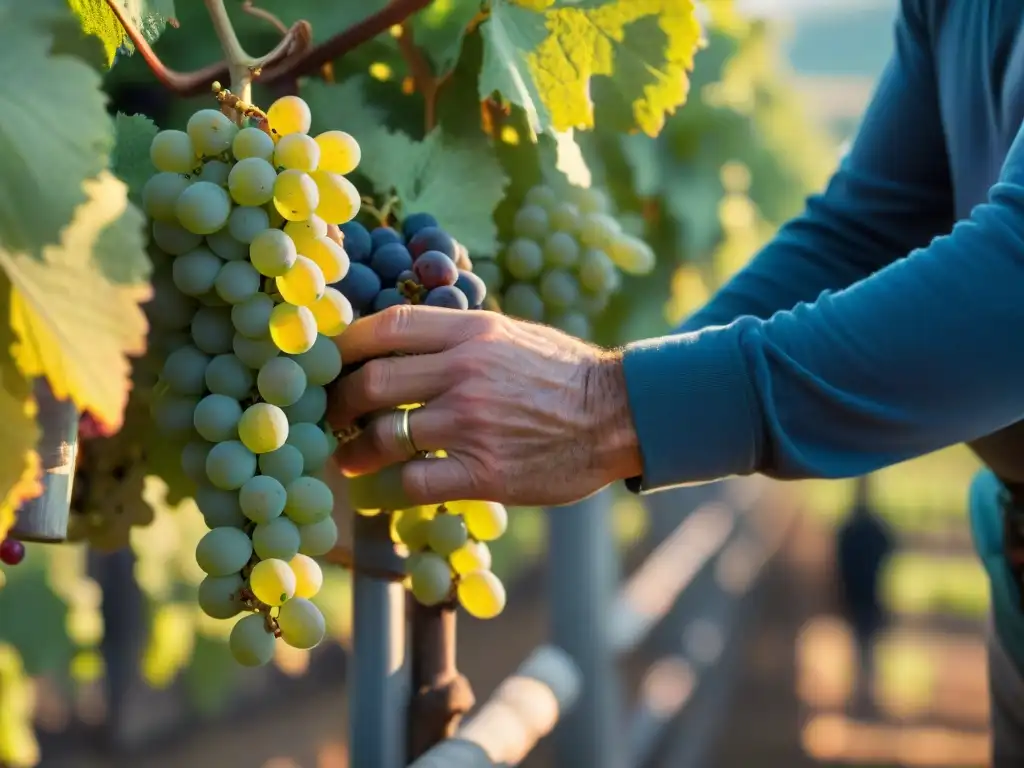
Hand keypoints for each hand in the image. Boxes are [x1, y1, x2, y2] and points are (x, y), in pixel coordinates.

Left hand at [327, 306, 641, 506]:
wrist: (616, 416)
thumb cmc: (564, 374)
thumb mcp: (513, 334)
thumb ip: (459, 336)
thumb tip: (405, 342)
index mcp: (471, 333)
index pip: (388, 327)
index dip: (346, 345)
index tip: (329, 363)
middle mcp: (465, 373)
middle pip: (371, 382)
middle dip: (339, 403)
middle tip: (331, 418)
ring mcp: (471, 423)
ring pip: (384, 436)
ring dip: (353, 452)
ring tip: (346, 459)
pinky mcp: (483, 473)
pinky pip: (411, 483)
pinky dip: (382, 492)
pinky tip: (372, 496)